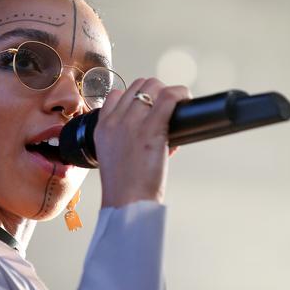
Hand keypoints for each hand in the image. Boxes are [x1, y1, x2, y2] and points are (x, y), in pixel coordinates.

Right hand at [94, 78, 191, 207]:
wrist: (126, 203)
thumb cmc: (125, 187)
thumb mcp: (112, 158)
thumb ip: (124, 140)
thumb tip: (151, 133)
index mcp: (102, 128)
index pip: (118, 94)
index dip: (137, 97)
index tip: (149, 109)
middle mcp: (115, 121)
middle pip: (138, 85)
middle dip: (156, 92)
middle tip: (167, 108)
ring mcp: (132, 123)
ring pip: (154, 86)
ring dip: (169, 92)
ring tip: (177, 107)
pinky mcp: (151, 130)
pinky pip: (168, 98)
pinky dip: (181, 94)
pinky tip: (186, 101)